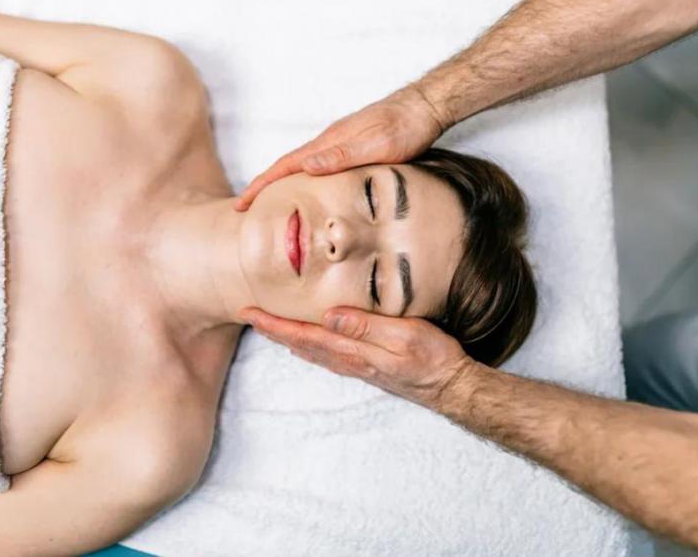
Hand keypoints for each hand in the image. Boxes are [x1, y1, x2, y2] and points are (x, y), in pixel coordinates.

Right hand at [233, 86, 447, 210]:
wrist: (424, 107)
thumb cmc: (404, 128)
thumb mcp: (375, 147)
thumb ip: (341, 156)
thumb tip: (305, 166)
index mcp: (329, 143)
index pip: (285, 166)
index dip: (262, 185)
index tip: (242, 203)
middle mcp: (329, 142)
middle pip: (287, 166)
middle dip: (263, 185)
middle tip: (244, 206)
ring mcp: (339, 142)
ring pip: (302, 165)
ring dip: (281, 181)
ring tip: (268, 200)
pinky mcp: (351, 145)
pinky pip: (318, 164)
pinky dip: (302, 177)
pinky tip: (308, 186)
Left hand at [239, 305, 474, 410]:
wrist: (451, 386)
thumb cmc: (432, 358)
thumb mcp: (404, 335)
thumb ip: (366, 326)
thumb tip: (328, 316)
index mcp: (353, 351)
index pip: (303, 335)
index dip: (274, 323)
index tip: (248, 311)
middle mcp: (349, 360)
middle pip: (300, 343)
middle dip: (271, 329)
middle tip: (246, 314)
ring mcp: (356, 365)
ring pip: (310, 350)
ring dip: (286, 336)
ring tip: (266, 324)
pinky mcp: (366, 366)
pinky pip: (326, 354)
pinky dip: (306, 344)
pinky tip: (303, 342)